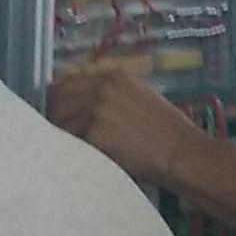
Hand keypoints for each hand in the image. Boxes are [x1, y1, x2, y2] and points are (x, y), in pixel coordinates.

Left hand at [48, 66, 198, 184]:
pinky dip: (71, 152)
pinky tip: (79, 159)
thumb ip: (109, 95)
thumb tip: (79, 104)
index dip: (57, 100)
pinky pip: (71, 143)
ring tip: (69, 151)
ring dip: (61, 137)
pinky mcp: (95, 135)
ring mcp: (96, 111)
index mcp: (113, 76)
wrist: (181, 152)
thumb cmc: (166, 130)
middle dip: (54, 119)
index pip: (67, 83)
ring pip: (60, 123)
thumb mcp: (139, 97)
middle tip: (57, 136)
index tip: (55, 114)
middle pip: (57, 101)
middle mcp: (101, 88)